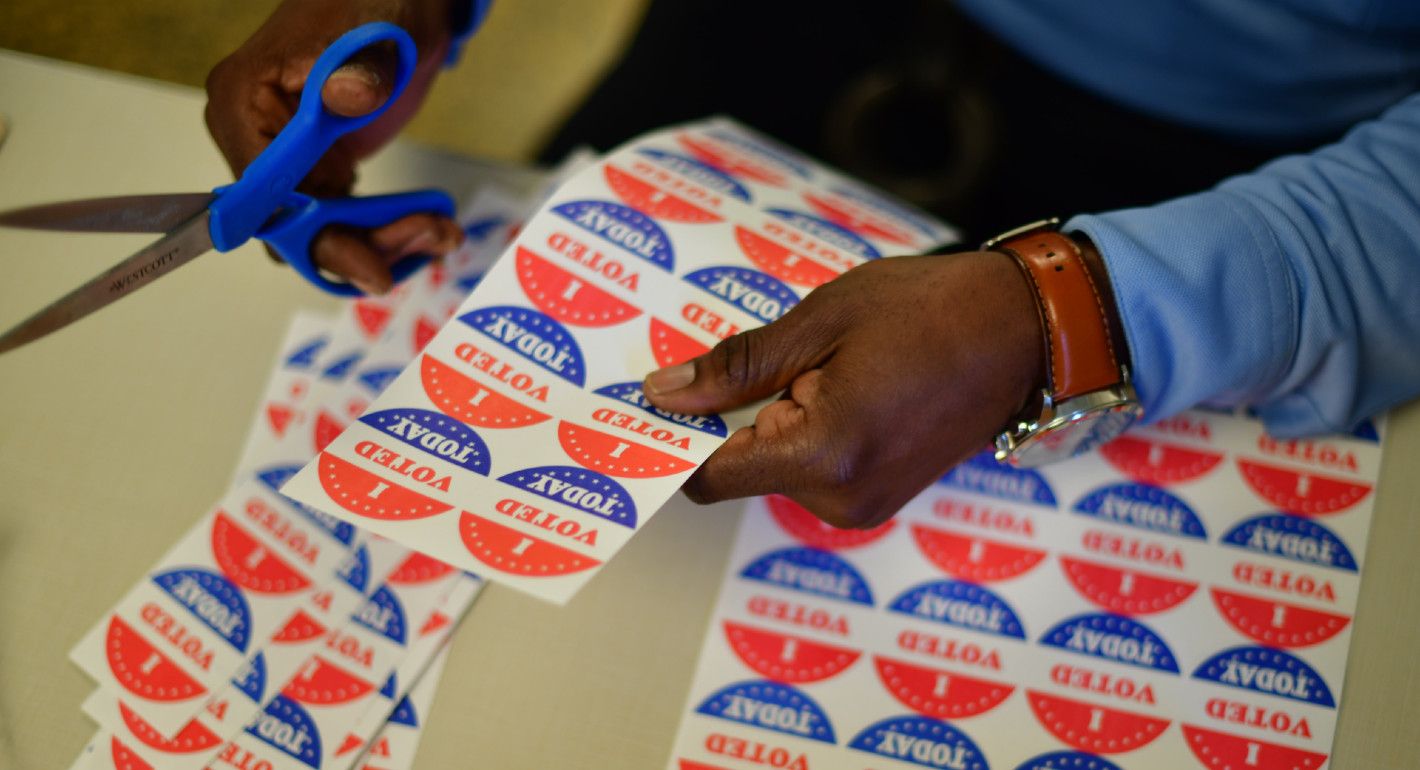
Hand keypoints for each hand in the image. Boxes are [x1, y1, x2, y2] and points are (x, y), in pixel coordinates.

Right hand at [205, 0, 463, 293]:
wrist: (400, 1)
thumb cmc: (373, 4)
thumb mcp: (372, 36)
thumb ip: (359, 72)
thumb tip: (346, 96)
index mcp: (242, 103)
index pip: (262, 195)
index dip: (312, 235)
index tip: (367, 265)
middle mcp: (253, 138)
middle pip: (292, 225)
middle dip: (361, 245)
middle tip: (428, 237)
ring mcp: (289, 159)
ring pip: (321, 231)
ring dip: (383, 243)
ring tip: (441, 231)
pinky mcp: (321, 169)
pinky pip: (343, 220)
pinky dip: (386, 230)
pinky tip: (431, 226)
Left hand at [642, 251, 1044, 528]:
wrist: (1027, 332)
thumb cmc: (930, 310)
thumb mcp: (821, 321)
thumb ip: (738, 366)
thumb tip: (664, 395)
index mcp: (823, 453)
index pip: (708, 475)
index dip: (672, 439)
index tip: (651, 402)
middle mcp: (840, 497)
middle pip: (739, 469)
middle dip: (734, 415)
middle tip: (772, 354)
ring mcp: (864, 504)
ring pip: (775, 468)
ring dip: (775, 419)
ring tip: (825, 364)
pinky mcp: (880, 497)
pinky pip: (812, 469)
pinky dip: (805, 431)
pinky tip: (841, 383)